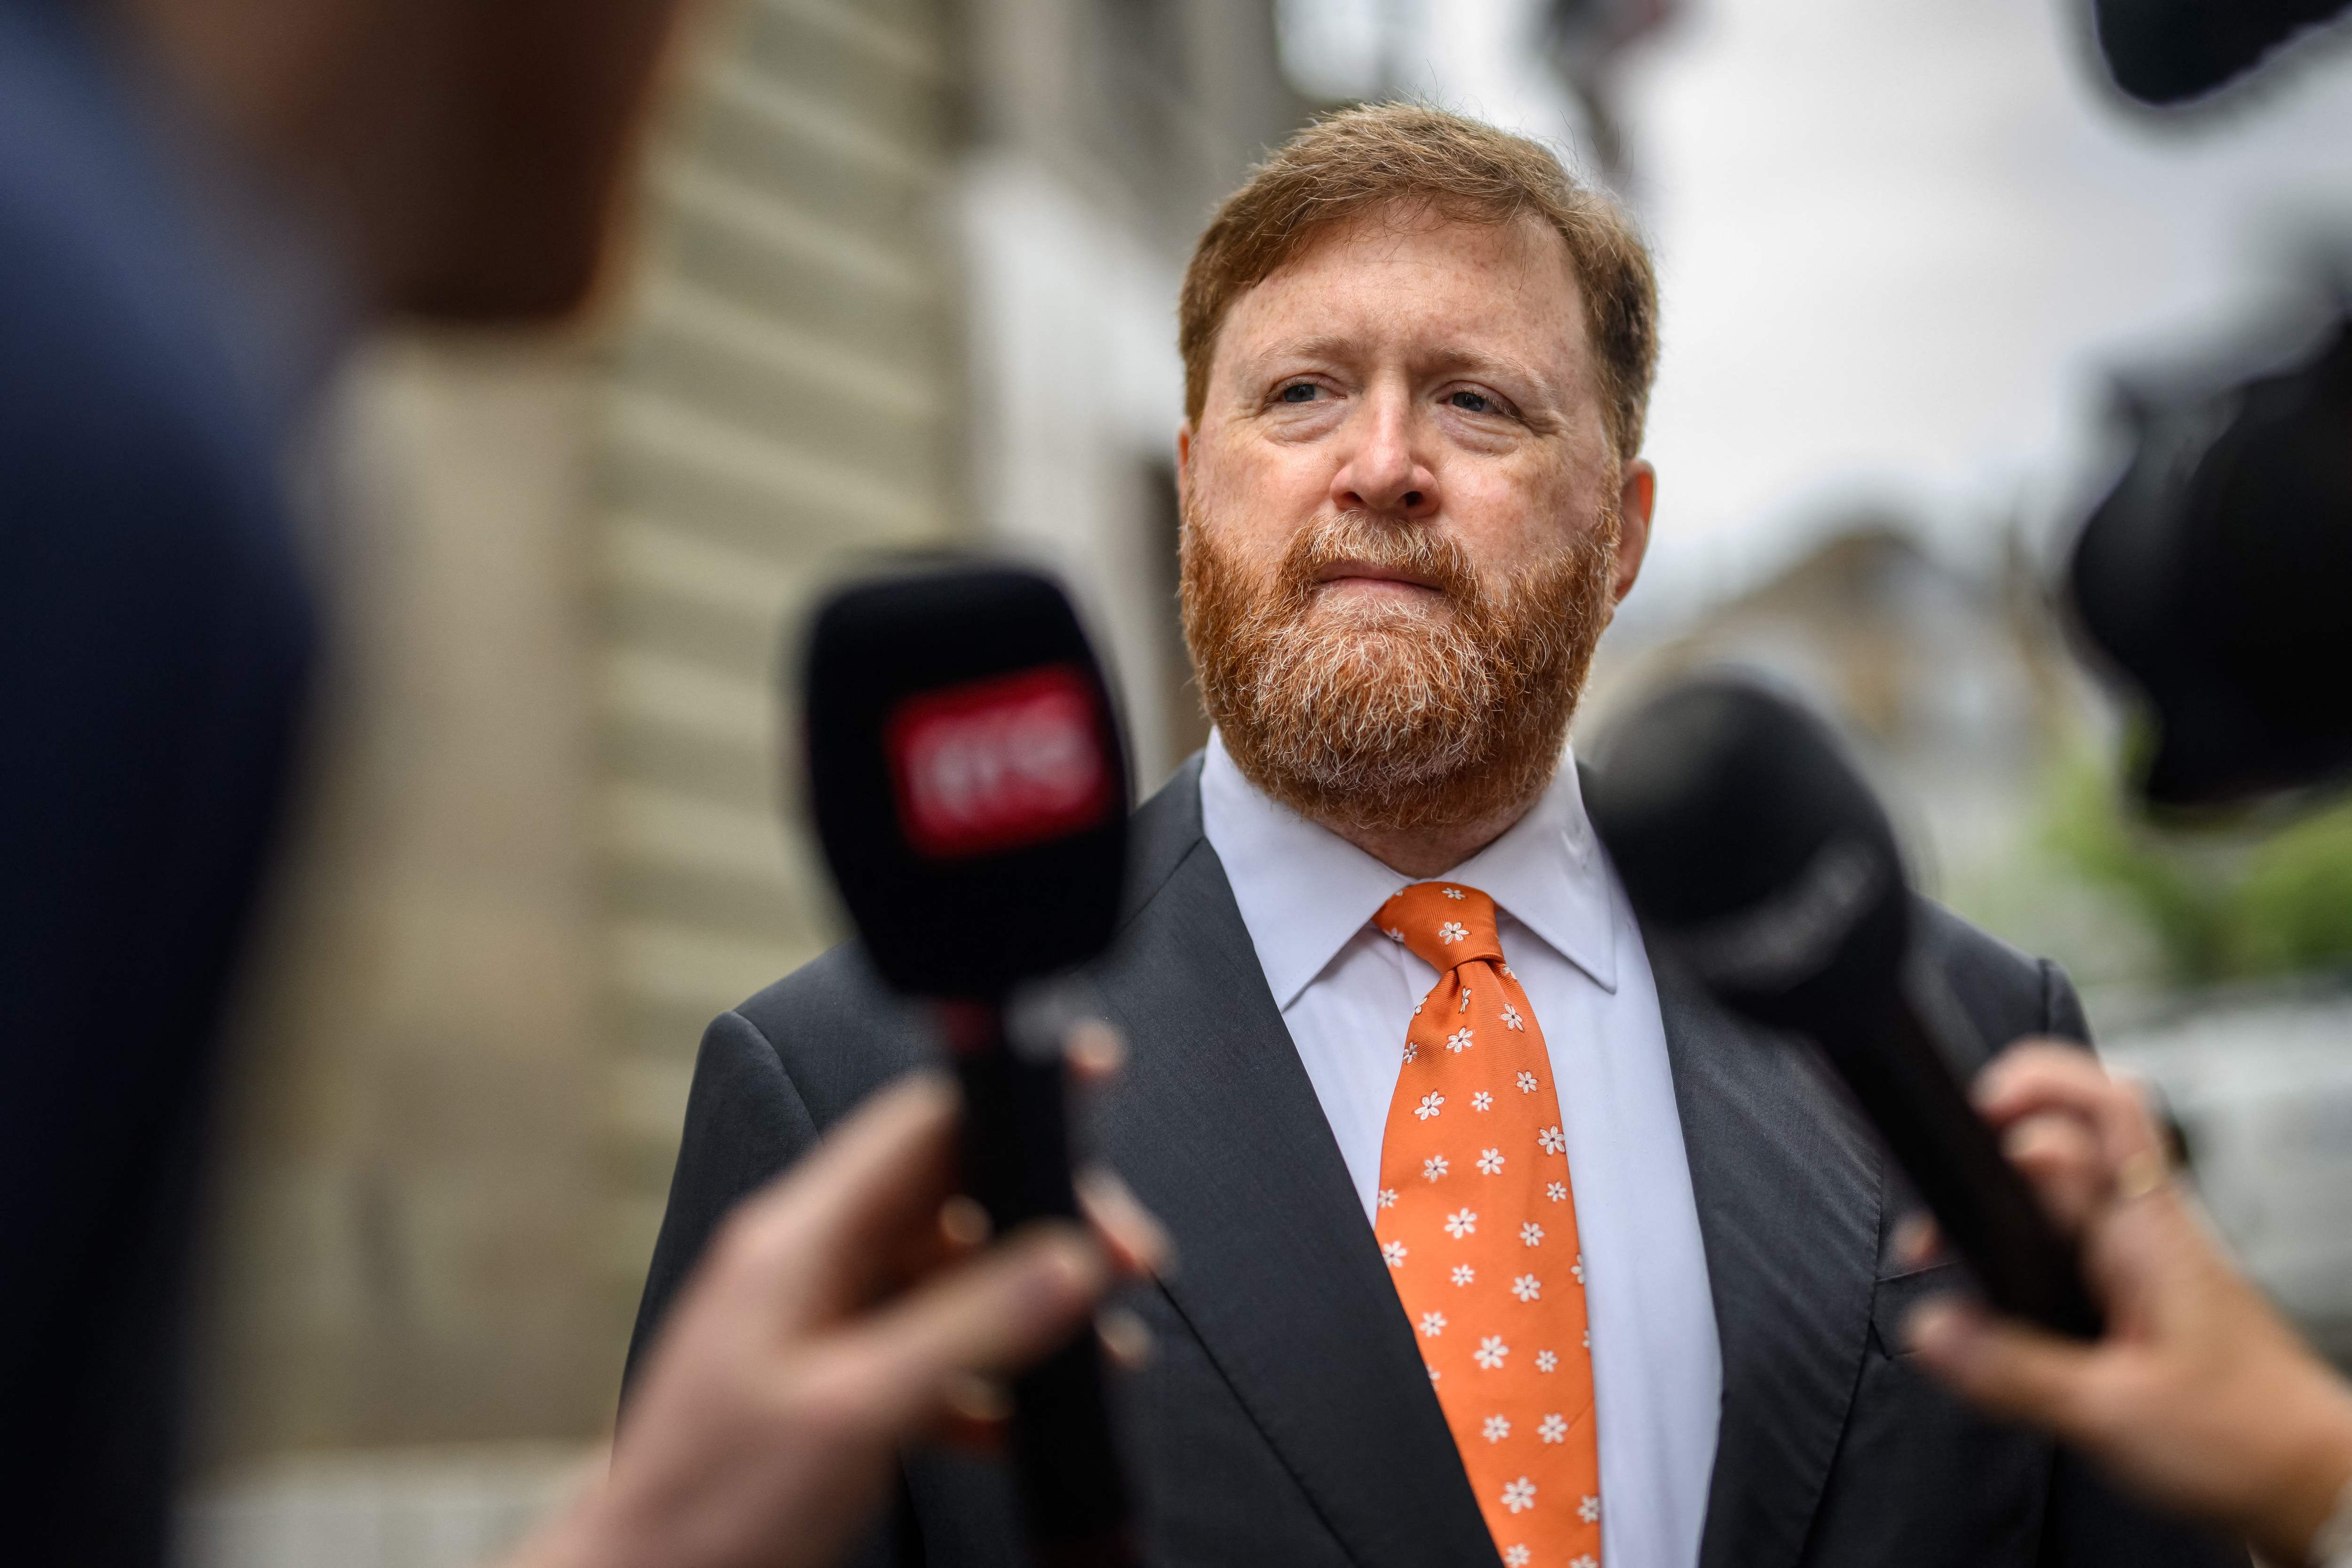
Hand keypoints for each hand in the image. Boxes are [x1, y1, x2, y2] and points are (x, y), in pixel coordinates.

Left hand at [506, 1065, 1163, 1567]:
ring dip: (1034, 1306)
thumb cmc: (711, 1508)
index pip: (921, 1125)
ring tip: (1106, 1346)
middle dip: (1047, 1221)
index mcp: (801, 1239)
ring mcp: (824, 1324)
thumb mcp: (853, 1411)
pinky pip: (935, 1351)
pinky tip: (1030, 1417)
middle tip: (1127, 1257)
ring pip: (954, 1279)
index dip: (1009, 1093)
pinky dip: (995, 1375)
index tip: (1087, 1077)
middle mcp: (814, 1264)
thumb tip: (1071, 1262)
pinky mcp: (837, 1385)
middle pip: (953, 1200)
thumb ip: (967, 1329)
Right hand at [1906, 1040, 2351, 1563]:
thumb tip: (1928, 1327)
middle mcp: (2150, 1226)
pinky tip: (2000, 1274)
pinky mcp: (2145, 1288)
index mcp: (2148, 1232)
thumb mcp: (2112, 1413)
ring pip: (2073, 1177)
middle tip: (1944, 1182)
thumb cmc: (2243, 1440)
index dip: (2030, 1091)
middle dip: (2002, 1127)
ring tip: (1952, 1233)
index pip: (2098, 1108)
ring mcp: (2150, 1253)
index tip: (1970, 1120)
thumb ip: (2012, 1369)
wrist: (2312, 1481)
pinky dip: (2029, 1231)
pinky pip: (2078, 1228)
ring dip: (2009, 1185)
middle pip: (2079, 1122)